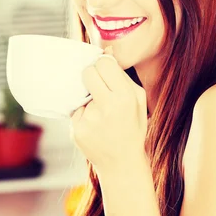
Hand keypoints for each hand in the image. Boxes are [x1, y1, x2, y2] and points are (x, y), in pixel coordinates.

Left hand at [69, 47, 147, 172]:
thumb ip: (123, 76)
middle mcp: (107, 106)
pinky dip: (82, 115)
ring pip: (80, 92)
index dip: (103, 66)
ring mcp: (89, 119)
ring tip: (100, 116)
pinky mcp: (76, 129)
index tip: (105, 73)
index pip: (103, 63)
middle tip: (98, 89)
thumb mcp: (139, 101)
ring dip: (88, 99)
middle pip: (87, 72)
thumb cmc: (132, 127)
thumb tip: (106, 52)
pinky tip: (94, 127)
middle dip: (92, 77)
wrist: (122, 164)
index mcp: (126, 97)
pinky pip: (75, 110)